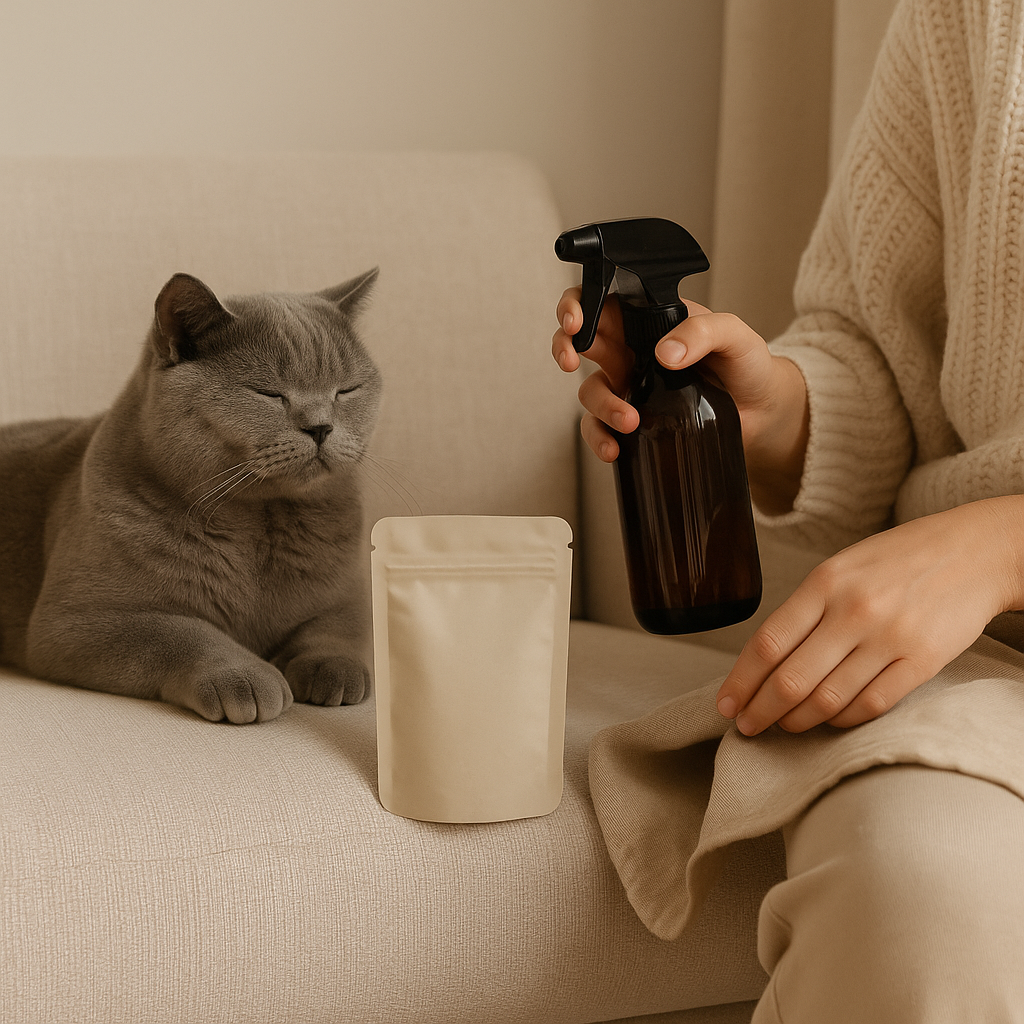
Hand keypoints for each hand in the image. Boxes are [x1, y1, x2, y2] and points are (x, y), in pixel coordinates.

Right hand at [551, 288, 808, 512]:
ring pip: (589, 390)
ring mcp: (630, 386)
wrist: (765, 414)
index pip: (602, 299)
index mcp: (650, 318)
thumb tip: (664, 352)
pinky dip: (599, 438)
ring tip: (630, 420)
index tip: (576, 321)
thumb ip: (703, 332)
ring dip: (600, 405)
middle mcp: (632, 349)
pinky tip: (615, 448)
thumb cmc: (750, 366)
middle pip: (579, 339)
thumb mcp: (736, 336)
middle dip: (564, 346)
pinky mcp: (634, 420)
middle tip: (570, 360)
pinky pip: (601, 428)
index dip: (578, 304)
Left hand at [715, 497, 1023, 733]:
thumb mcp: (841, 567)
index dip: (741, 682)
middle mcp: (854, 610)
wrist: (975, 551)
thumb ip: (806, 609)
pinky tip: (829, 721)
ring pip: (828, 699)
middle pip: (790, 679)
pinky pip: (871, 704)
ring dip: (798, 721)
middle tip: (747, 726)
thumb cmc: (898, 560)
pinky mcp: (923, 660)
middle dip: (761, 711)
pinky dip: (843, 720)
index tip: (726, 704)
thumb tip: (764, 660)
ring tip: (784, 726)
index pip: (767, 644)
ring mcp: (889, 637)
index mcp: (825, 582)